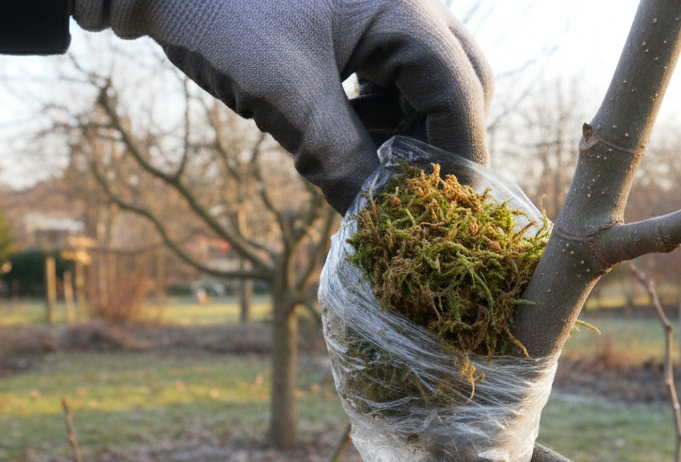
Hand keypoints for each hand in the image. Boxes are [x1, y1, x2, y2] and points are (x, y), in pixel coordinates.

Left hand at [73, 0, 491, 213]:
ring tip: (360, 160)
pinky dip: (378, 105)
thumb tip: (376, 220)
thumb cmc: (221, 15)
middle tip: (407, 189)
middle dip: (437, 138)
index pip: (460, 90)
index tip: (442, 208)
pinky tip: (340, 128)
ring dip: (405, 125)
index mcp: (405, 7)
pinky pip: (392, 66)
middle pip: (459, 79)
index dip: (457, 155)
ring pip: (426, 75)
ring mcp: (383, 2)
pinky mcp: (355, 13)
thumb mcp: (286, 97)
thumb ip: (340, 160)